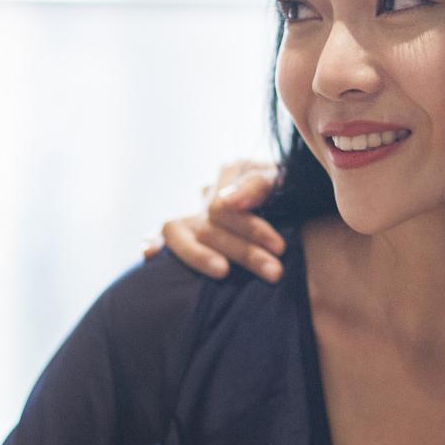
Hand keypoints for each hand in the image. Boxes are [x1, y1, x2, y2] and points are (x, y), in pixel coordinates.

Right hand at [143, 158, 285, 281]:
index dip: (252, 228)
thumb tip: (229, 202)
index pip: (228, 204)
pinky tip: (150, 255)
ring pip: (179, 231)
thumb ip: (258, 184)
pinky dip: (152, 242)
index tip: (279, 248)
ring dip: (199, 255)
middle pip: (212, 222)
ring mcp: (194, 214)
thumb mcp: (283, 182)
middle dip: (245, 251)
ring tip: (223, 272)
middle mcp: (209, 192)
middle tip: (274, 272)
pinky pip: (160, 236)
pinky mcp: (184, 234)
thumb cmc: (290, 195)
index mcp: (233, 172)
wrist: (293, 208)